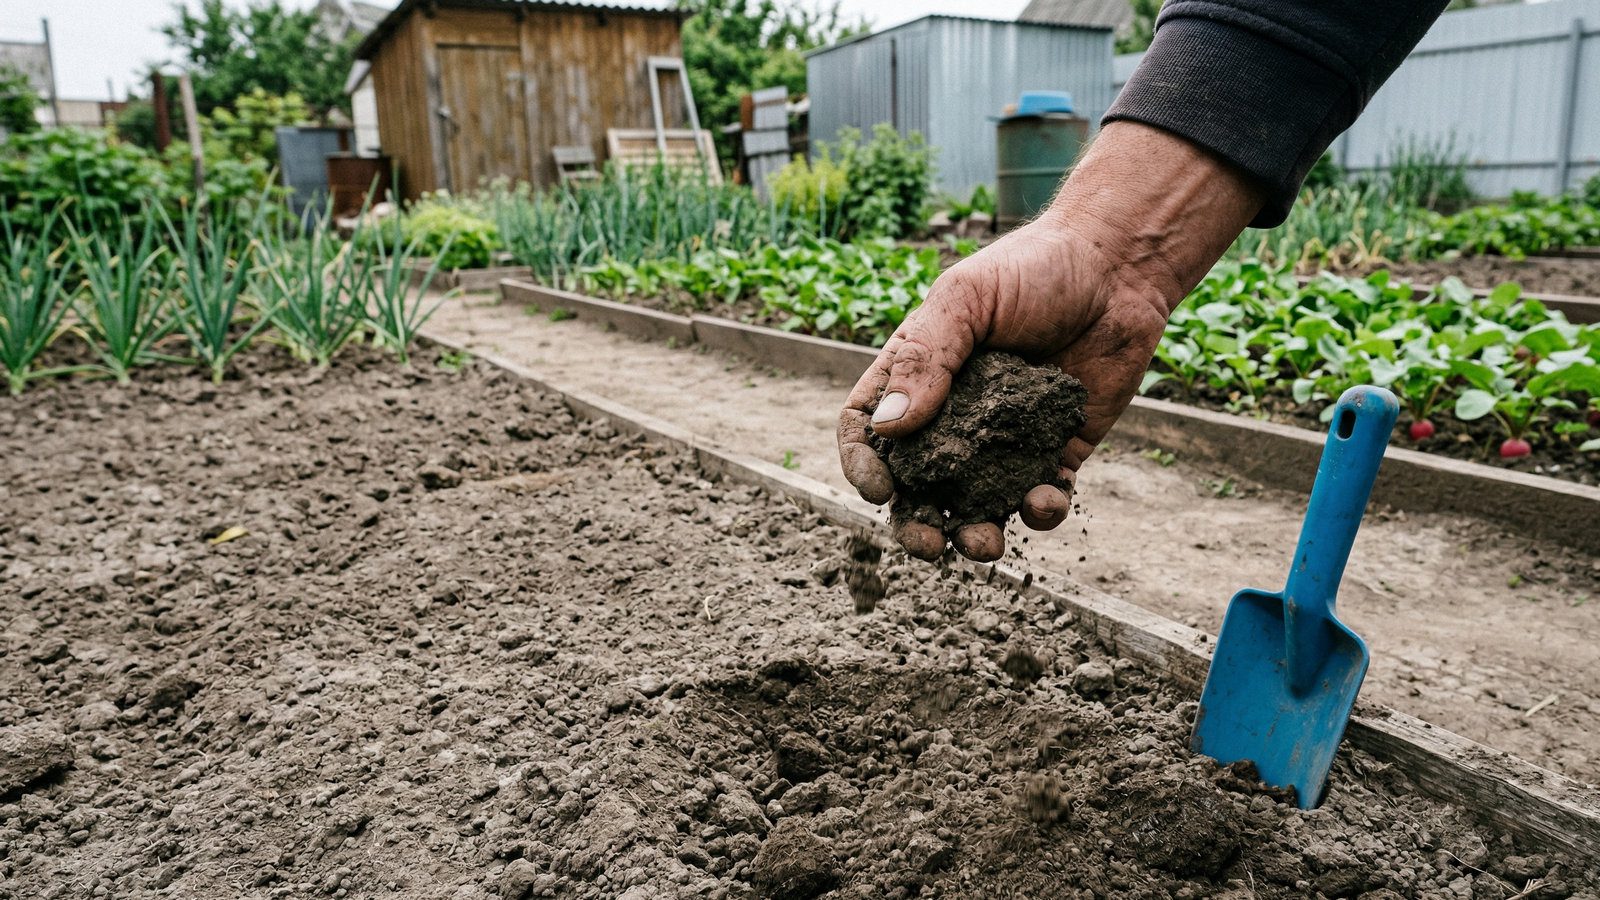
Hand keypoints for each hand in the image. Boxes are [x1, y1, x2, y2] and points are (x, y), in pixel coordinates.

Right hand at [837, 122, 1264, 561]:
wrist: (1119, 270)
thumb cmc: (1033, 269)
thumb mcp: (965, 298)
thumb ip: (924, 359)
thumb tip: (890, 427)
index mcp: (917, 376)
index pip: (870, 429)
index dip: (864, 464)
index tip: (880, 490)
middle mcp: (954, 415)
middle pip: (918, 486)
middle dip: (917, 525)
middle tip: (929, 544)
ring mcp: (1004, 439)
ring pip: (977, 504)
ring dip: (976, 533)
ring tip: (985, 544)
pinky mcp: (1056, 450)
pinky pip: (1041, 496)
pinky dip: (1040, 510)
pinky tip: (1044, 501)